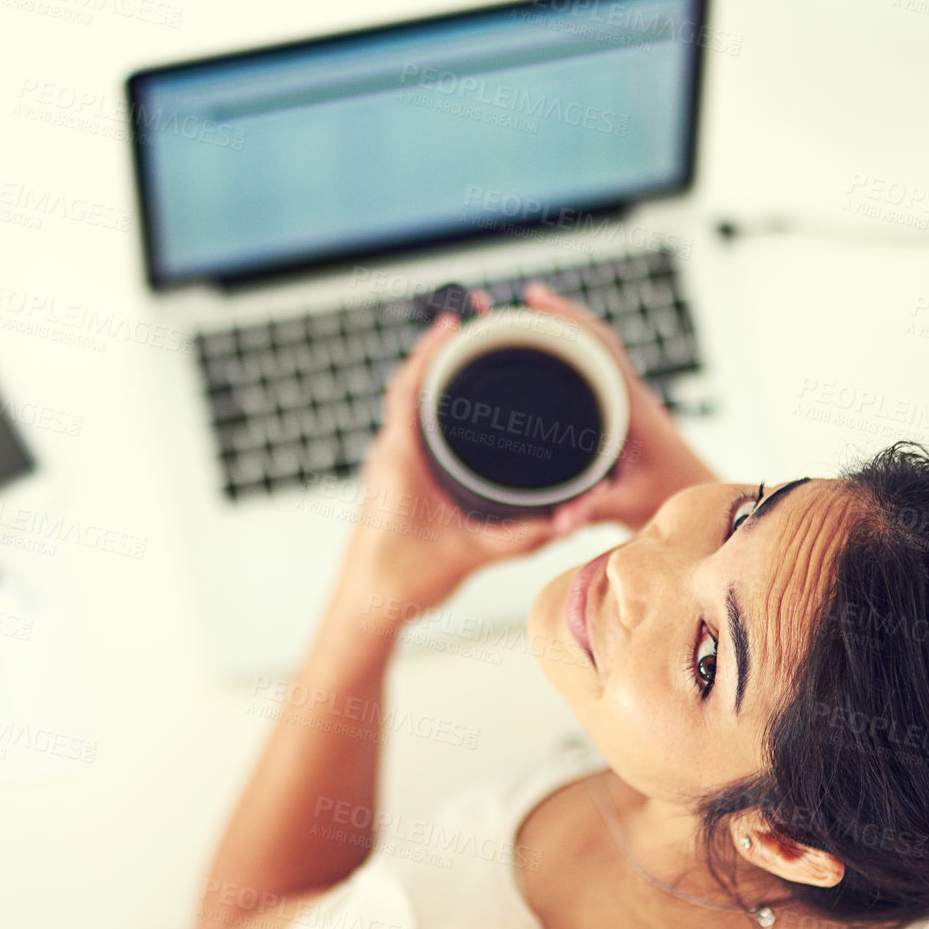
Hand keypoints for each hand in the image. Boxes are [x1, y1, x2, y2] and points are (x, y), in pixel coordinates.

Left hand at [333, 290, 572, 615]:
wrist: (365, 607)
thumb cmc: (399, 581)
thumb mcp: (467, 556)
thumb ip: (517, 539)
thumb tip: (564, 522)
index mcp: (396, 459)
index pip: (407, 388)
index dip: (429, 350)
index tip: (454, 321)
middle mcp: (387, 454)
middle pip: (408, 385)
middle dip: (439, 351)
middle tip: (472, 323)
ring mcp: (388, 465)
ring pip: (407, 406)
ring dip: (434, 377)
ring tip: (470, 352)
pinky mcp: (394, 478)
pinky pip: (412, 427)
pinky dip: (433, 407)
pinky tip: (460, 408)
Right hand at [520, 281, 717, 533]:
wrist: (707, 505)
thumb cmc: (676, 498)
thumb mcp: (630, 505)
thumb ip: (593, 510)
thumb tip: (557, 521)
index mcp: (636, 409)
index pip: (604, 349)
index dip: (571, 320)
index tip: (540, 302)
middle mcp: (636, 399)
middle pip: (600, 341)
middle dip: (563, 317)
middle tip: (526, 302)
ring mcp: (634, 405)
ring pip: (603, 355)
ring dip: (572, 335)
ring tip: (533, 322)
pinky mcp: (630, 416)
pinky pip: (603, 375)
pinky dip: (578, 360)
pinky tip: (556, 363)